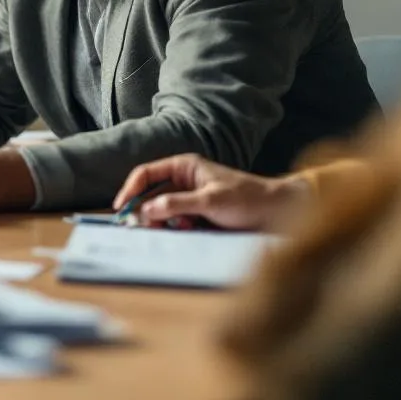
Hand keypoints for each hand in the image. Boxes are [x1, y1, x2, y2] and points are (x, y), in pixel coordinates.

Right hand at [113, 154, 310, 230]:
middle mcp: (184, 180)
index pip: (146, 174)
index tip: (121, 208)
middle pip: (151, 194)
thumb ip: (176, 205)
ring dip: (160, 221)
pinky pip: (176, 220)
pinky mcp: (198, 214)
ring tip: (166, 231)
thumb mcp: (210, 201)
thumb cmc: (248, 200)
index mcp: (184, 167)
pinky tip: (181, 233)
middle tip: (138, 228)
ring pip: (162, 209)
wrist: (279, 213)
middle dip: (143, 210)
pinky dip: (173, 228)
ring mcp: (190, 197)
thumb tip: (146, 211)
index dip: (130, 190)